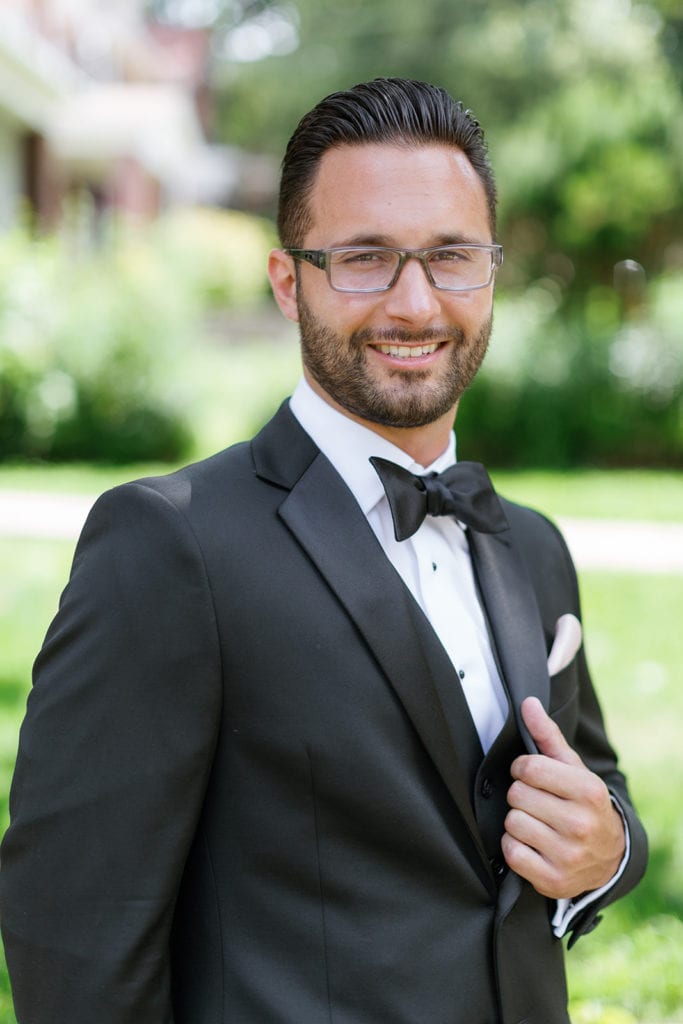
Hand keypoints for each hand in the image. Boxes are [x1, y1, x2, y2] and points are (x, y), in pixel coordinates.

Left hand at [501, 697, 625, 898]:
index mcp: (588, 791)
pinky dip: (515, 846)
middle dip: (521, 794)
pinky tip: (531, 844)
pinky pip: (511, 852)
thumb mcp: (573, 769)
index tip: (530, 775)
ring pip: (512, 822)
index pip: (529, 767)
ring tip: (536, 822)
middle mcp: (581, 824)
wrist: (608, 857)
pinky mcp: (553, 879)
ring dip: (517, 821)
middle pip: (517, 795)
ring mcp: (568, 855)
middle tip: (537, 801)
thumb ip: (547, 736)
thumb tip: (527, 704)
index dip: (522, 768)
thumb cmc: (584, 804)